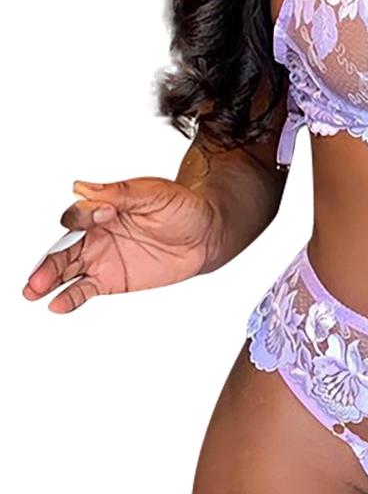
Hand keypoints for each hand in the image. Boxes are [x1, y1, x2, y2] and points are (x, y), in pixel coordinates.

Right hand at [22, 177, 222, 312]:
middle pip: (62, 247)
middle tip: (38, 277)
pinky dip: (69, 298)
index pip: (79, 215)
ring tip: (34, 291)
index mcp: (103, 208)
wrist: (207, 235)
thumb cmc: (182, 208)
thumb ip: (121, 192)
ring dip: (48, 280)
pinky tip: (56, 305)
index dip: (85, 216)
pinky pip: (84, 290)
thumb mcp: (156, 193)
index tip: (105, 213)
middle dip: (48, 261)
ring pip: (66, 269)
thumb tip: (83, 188)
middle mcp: (95, 234)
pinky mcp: (111, 280)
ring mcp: (101, 258)